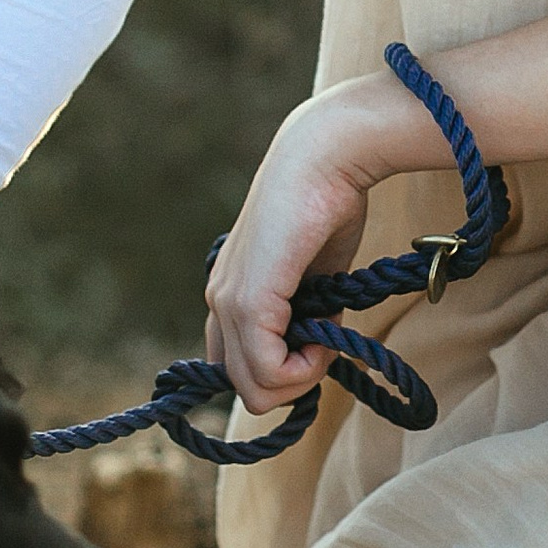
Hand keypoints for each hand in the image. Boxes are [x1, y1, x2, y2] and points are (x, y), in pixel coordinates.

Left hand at [203, 94, 398, 417]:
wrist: (326, 159)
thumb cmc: (328, 206)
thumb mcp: (314, 276)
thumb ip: (306, 314)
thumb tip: (313, 350)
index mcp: (230, 293)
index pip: (238, 368)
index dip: (283, 372)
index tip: (320, 340)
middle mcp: (218, 300)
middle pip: (245, 388)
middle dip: (294, 382)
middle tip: (327, 346)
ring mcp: (228, 301)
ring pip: (253, 388)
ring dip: (301, 377)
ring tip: (328, 337)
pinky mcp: (247, 300)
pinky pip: (266, 370)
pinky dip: (303, 368)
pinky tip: (325, 336)